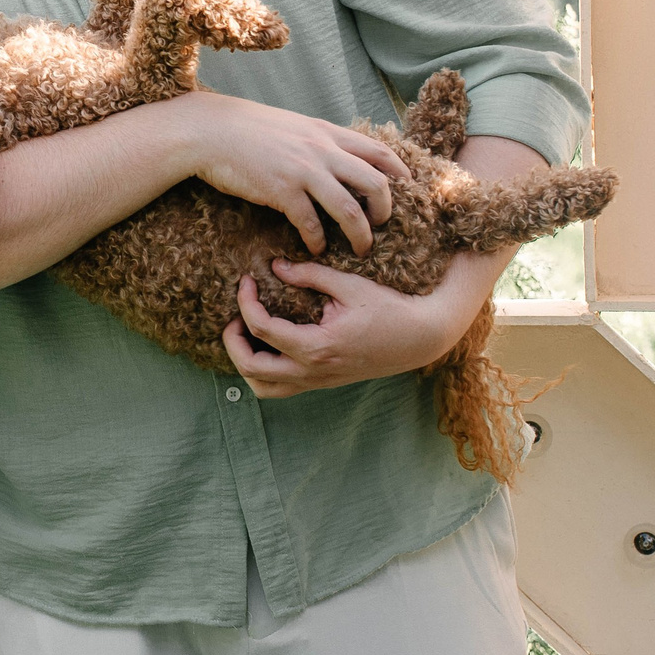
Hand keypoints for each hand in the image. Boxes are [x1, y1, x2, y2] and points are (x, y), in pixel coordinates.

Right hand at [161, 92, 409, 253]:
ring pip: (350, 210)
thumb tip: (334, 155)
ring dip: (360, 235)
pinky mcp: (282, 191)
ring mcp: (304, 171)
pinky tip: (315, 249)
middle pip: (376, 184)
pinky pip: (311, 223)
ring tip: (359, 249)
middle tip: (381, 225)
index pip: (379, 151)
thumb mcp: (293, 125)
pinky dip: (318, 240)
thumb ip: (317, 140)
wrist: (211, 130)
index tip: (406, 190)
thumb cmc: (247, 129)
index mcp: (327, 133)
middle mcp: (323, 151)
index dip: (400, 173)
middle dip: (385, 211)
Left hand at [219, 249, 505, 396]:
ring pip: (264, 388)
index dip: (246, 303)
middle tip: (235, 316)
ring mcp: (318, 382)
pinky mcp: (323, 383)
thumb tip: (275, 266)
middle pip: (252, 369)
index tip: (247, 281)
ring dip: (246, 363)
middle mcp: (314, 371)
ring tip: (246, 335)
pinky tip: (268, 345)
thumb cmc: (389, 308)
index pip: (263, 329)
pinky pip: (282, 388)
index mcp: (318, 346)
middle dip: (232, 342)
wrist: (421, 339)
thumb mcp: (349, 285)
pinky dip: (265, 372)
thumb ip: (309, 275)